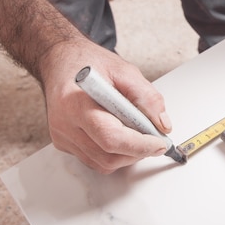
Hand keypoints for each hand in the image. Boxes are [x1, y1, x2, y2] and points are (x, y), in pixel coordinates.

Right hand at [40, 39, 171, 173]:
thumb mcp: (125, 71)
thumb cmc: (88, 62)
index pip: (110, 137)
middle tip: (154, 139)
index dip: (139, 145)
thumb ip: (147, 97)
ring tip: (138, 135)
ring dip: (127, 155)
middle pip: (107, 156)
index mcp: (76, 103)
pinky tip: (120, 135)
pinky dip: (113, 154)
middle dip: (137, 152)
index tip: (159, 144)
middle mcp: (64, 124)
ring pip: (102, 163)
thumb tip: (162, 124)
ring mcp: (62, 136)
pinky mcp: (64, 143)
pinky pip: (94, 160)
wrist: (61, 60)